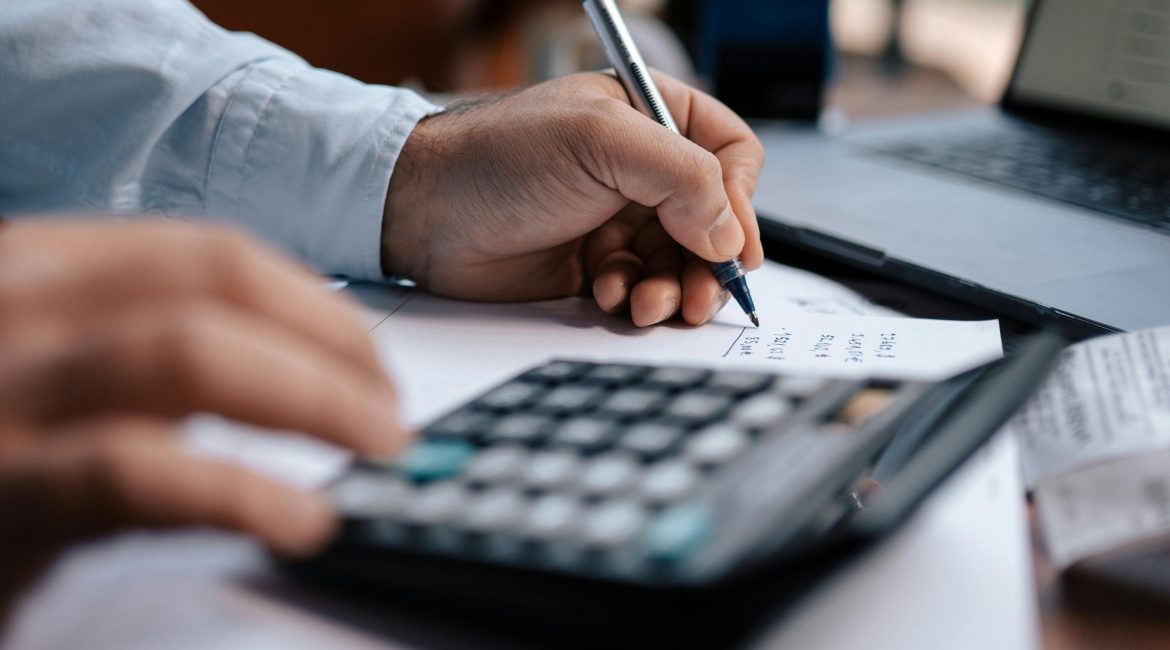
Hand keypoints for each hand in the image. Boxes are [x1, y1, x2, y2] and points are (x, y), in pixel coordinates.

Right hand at [0, 220, 406, 612]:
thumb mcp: (55, 378)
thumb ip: (146, 352)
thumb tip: (293, 363)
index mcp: (37, 268)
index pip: (209, 254)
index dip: (313, 306)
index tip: (370, 361)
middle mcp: (12, 303)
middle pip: (214, 287)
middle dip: (330, 346)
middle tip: (389, 411)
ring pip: (190, 354)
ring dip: (312, 399)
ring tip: (376, 448)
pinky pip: (139, 472)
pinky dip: (242, 492)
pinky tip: (301, 519)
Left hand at [382, 70, 764, 326]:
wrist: (422, 212)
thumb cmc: (499, 156)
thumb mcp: (601, 142)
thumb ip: (681, 177)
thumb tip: (729, 235)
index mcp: (651, 118)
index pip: (730, 156)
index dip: (741, 203)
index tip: (735, 248)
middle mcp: (640, 169)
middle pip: (712, 222)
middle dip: (708, 264)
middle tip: (698, 298)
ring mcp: (617, 218)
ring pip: (678, 263)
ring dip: (671, 288)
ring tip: (645, 303)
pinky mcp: (593, 264)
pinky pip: (639, 289)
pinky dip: (632, 299)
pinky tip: (605, 294)